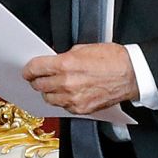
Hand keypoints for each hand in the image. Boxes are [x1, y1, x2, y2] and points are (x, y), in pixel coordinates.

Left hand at [23, 43, 138, 115]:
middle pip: (39, 85)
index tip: (26, 70)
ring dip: (47, 92)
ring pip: (49, 99)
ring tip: (51, 85)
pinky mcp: (81, 110)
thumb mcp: (84, 48)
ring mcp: (74, 99)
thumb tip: (53, 60)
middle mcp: (67, 83)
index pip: (36, 68)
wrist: (130, 74)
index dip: (28, 69)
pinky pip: (63, 107)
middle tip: (36, 77)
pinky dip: (61, 100)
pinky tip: (65, 93)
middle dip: (36, 80)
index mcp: (66, 65)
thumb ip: (65, 55)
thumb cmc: (111, 58)